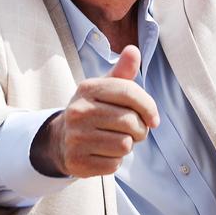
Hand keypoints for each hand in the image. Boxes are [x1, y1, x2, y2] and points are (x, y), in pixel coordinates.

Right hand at [32, 45, 158, 177]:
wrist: (61, 140)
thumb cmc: (93, 110)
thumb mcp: (105, 88)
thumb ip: (122, 71)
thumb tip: (133, 50)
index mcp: (88, 89)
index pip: (129, 92)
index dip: (149, 107)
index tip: (154, 119)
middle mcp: (78, 111)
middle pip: (130, 121)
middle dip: (140, 130)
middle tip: (133, 131)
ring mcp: (75, 137)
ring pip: (125, 145)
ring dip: (128, 146)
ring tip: (117, 140)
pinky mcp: (77, 161)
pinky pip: (114, 164)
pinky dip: (115, 161)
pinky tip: (104, 153)